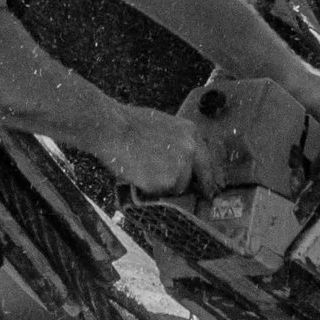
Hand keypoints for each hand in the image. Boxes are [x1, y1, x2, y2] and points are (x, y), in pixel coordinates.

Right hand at [99, 104, 231, 201]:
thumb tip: (182, 164)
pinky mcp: (167, 181)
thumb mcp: (163, 126)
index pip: (206, 161)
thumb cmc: (129, 124)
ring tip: (145, 171)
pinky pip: (161, 192)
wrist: (112, 128)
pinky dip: (150, 189)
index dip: (205, 176)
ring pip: (177, 187)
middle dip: (194, 187)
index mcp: (191, 133)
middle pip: (198, 177)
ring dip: (164, 186)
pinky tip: (139, 174)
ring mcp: (180, 166)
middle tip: (187, 195)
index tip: (207, 188)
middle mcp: (191, 150)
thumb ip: (177, 144)